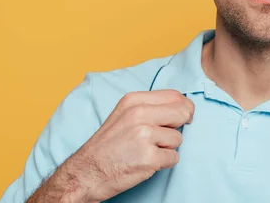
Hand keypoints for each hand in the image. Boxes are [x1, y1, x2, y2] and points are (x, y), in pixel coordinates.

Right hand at [63, 90, 193, 201]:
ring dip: (168, 148)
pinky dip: (164, 163)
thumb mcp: (124, 115)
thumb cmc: (107, 146)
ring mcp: (144, 136)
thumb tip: (182, 108)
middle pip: (182, 112)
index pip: (175, 96)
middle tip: (168, 136)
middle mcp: (139, 114)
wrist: (85, 173)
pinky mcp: (148, 158)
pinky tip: (146, 163)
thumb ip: (149, 108)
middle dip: (182, 125)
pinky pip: (173, 158)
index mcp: (134, 101)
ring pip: (178, 139)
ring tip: (147, 151)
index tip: (183, 116)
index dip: (184, 107)